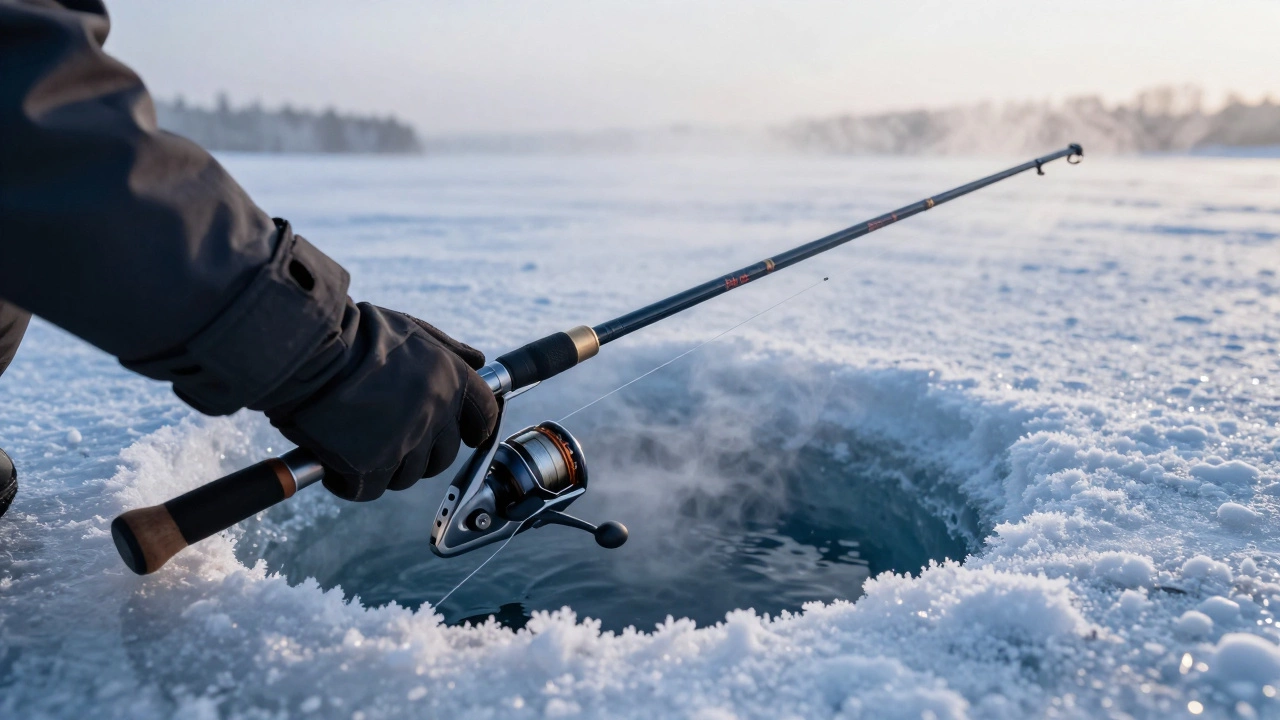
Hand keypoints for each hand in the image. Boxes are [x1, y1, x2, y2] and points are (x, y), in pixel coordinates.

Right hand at [261, 303, 498, 500]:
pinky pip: (370, 489)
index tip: (466, 434)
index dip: (474, 427)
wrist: (309, 350)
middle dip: (422, 453)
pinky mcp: (371, 464)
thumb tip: (478, 361)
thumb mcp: (412, 329)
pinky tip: (336, 465)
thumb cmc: (355, 335)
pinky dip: (351, 483)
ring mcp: (405, 441)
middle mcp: (435, 411)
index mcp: (450, 377)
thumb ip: (447, 349)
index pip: (483, 415)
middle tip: (393, 440)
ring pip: (408, 476)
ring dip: (386, 468)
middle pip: (443, 455)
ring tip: (358, 446)